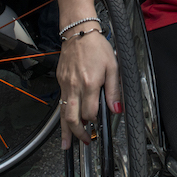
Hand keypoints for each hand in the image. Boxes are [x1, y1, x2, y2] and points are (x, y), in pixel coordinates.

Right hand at [57, 29, 119, 148]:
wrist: (79, 32)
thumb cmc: (97, 47)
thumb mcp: (113, 67)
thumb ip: (114, 90)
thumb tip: (116, 109)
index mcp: (90, 83)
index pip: (89, 112)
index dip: (94, 121)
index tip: (97, 123)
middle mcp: (75, 86)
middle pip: (72, 118)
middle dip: (77, 134)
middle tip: (83, 142)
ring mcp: (65, 84)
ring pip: (63, 113)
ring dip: (65, 130)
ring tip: (66, 144)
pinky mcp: (60, 80)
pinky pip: (61, 102)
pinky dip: (63, 114)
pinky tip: (66, 120)